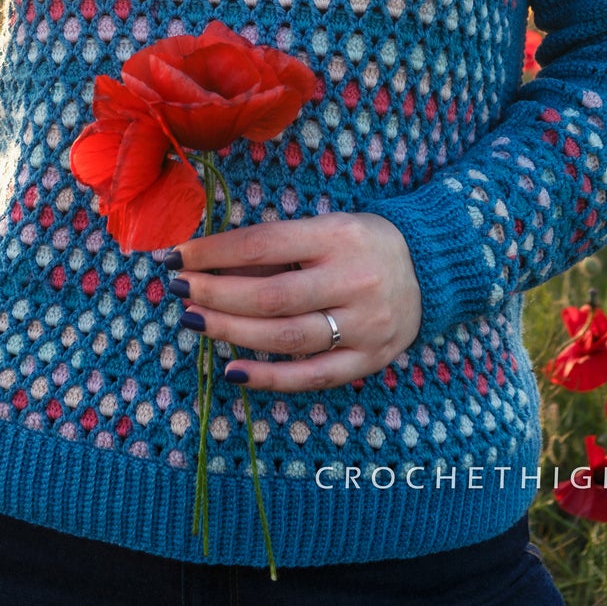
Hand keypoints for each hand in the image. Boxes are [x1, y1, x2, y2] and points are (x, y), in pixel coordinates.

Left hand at [166, 213, 422, 391]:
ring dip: (231, 332)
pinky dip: (268, 378)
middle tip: (177, 290)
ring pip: (286, 338)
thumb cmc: (361, 242)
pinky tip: (231, 370)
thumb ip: (275, 248)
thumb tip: (206, 263)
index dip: (214, 253)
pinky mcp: (369, 360)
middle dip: (215, 294)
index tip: (176, 256)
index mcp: (339, 235)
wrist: (431, 267)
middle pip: (271, 296)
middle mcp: (354, 280)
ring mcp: (364, 325)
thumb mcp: (326, 227)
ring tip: (194, 321)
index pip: (263, 245)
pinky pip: (312, 376)